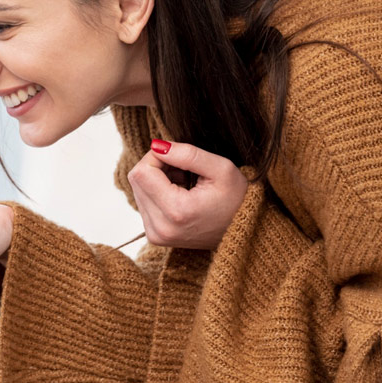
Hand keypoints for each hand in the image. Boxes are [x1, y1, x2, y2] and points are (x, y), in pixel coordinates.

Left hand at [126, 139, 247, 249]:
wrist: (245, 231)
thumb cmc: (238, 199)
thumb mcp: (221, 169)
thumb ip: (187, 154)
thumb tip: (156, 145)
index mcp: (176, 212)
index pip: (141, 172)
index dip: (156, 156)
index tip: (177, 156)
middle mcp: (161, 228)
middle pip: (136, 181)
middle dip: (156, 168)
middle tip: (184, 170)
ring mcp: (157, 235)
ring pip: (138, 191)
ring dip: (157, 181)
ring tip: (185, 184)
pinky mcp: (155, 237)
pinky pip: (144, 204)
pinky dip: (158, 194)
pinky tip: (180, 195)